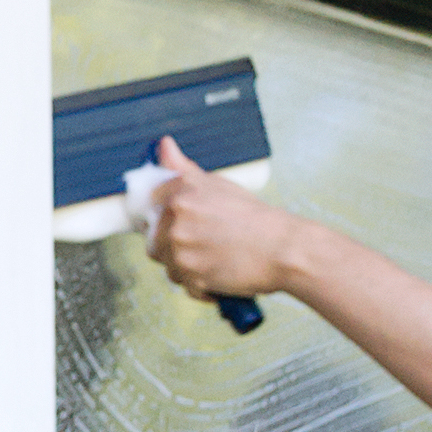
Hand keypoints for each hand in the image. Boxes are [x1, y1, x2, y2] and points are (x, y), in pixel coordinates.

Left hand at [139, 136, 305, 303]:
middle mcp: (175, 220)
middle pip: (154, 240)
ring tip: (213, 259)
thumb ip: (183, 169)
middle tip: (203, 245)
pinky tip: (218, 274)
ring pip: (168, 265)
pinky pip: (184, 286)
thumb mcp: (218, 184)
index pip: (150, 205)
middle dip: (174, 245)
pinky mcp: (192, 278)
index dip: (164, 216)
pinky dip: (200, 286)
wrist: (281, 249)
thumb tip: (163, 145)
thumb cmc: (255, 218)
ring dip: (186, 267)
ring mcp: (182, 251)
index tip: (178, 223)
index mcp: (180, 193)